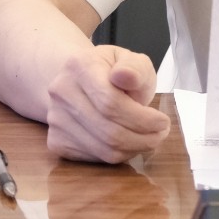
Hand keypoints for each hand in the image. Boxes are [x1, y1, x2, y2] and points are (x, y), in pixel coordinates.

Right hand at [45, 45, 169, 163]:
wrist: (80, 81)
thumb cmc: (112, 71)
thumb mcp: (131, 60)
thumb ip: (134, 67)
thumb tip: (125, 76)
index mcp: (79, 66)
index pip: (110, 102)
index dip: (141, 118)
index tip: (162, 121)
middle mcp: (61, 92)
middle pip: (108, 130)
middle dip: (142, 137)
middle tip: (160, 134)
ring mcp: (55, 119)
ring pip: (103, 149)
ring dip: (134, 148)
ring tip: (150, 138)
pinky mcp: (57, 141)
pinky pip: (95, 158)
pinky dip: (119, 155)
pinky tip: (129, 142)